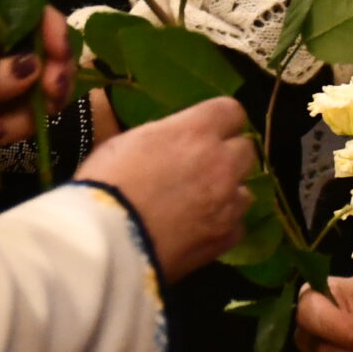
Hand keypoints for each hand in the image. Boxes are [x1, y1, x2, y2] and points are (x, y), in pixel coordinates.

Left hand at [0, 10, 75, 186]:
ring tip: (19, 120)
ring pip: (42, 82)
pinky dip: (25, 125)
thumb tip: (34, 64)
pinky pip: (31, 116)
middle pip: (40, 46)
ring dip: (44, 99)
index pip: (17, 12)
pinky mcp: (0, 120)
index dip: (45, 23)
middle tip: (54, 90)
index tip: (59, 48)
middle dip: (55, 65)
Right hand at [72, 96, 251, 278]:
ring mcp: (227, 202)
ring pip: (245, 191)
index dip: (219, 121)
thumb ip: (162, 137)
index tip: (206, 131)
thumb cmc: (106, 183)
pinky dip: (222, 226)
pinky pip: (236, 226)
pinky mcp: (226, 237)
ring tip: (201, 205)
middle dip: (228, 156)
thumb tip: (172, 142)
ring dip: (228, 193)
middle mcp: (221, 163)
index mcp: (195, 132)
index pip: (231, 111)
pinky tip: (200, 231)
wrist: (108, 240)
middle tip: (202, 168)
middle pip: (246, 150)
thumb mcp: (127, 142)